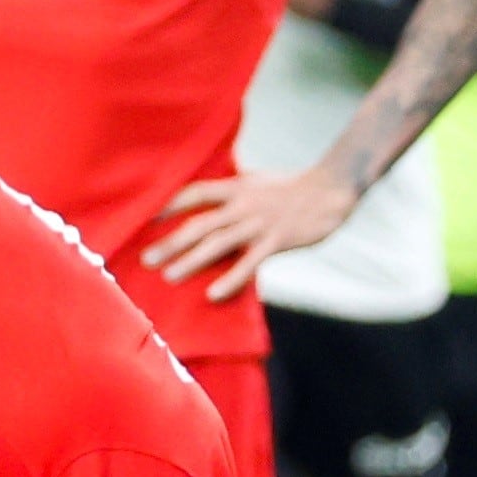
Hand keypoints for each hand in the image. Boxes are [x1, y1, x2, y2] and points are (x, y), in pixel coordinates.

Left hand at [142, 168, 361, 300]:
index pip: (193, 193)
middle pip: (199, 224)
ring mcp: (259, 223)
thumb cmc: (292, 187)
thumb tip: (205, 201)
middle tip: (146, 260)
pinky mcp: (277, 240)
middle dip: (171, 242)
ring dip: (191, 260)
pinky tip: (213, 294)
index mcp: (236, 188)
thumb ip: (231, 192)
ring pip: (218, 243)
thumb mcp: (256, 182)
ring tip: (169, 276)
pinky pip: (250, 262)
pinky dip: (231, 278)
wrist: (332, 187)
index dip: (168, 205)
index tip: (145, 219)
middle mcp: (243, 204)